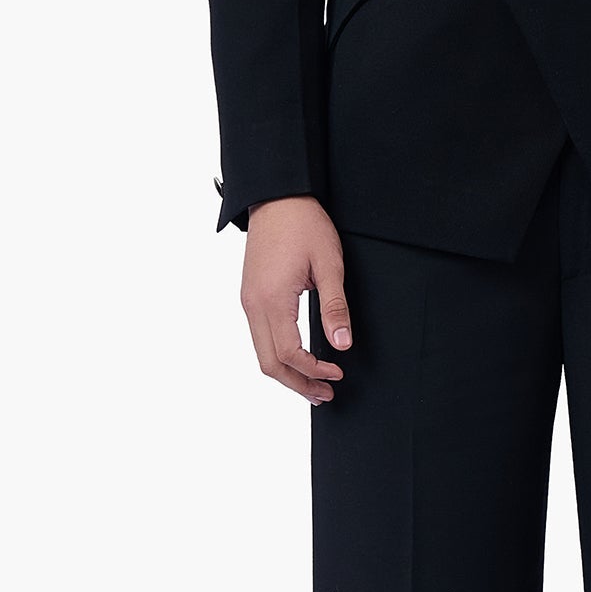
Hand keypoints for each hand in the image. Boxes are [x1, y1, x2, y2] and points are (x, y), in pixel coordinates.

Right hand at [241, 195, 351, 404]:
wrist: (276, 197)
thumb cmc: (304, 225)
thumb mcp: (329, 264)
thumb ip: (335, 306)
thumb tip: (342, 344)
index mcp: (272, 300)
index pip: (290, 354)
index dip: (314, 370)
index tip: (338, 373)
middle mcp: (253, 305)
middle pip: (269, 363)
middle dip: (297, 384)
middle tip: (325, 394)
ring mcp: (248, 301)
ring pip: (261, 353)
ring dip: (287, 372)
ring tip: (313, 383)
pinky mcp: (250, 296)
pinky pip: (260, 336)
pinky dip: (278, 355)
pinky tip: (297, 358)